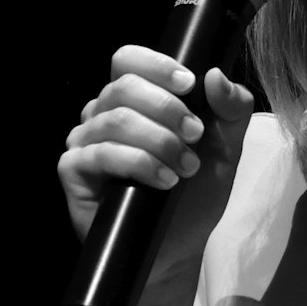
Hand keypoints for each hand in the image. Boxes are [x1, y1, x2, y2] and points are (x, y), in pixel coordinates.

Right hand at [57, 44, 253, 283]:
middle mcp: (104, 113)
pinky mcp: (74, 173)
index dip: (156, 65)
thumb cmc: (197, 190)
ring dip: (159, 141)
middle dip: (167, 109)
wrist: (180, 247)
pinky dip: (137, 163)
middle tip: (195, 136)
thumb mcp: (227, 144)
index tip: (188, 84)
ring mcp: (86, 142)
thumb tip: (215, 74)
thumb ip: (232, 107)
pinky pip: (98, 154)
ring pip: (115, 119)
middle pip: (124, 86)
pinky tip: (163, 181)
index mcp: (136, 98)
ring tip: (186, 167)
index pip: (129, 59)